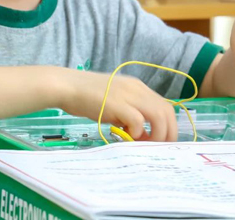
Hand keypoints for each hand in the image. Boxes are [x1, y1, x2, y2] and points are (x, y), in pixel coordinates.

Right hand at [59, 69, 176, 140]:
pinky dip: (137, 132)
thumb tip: (140, 133)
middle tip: (157, 148)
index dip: (168, 126)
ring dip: (156, 135)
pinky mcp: (117, 104)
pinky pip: (139, 121)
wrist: (66, 86)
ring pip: (159, 116)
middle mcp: (137, 89)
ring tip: (142, 144)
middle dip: (168, 134)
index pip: (165, 106)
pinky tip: (125, 135)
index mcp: (138, 87)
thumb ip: (129, 112)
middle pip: (167, 111)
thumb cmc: (86, 95)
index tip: (160, 141)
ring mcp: (128, 95)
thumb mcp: (114, 100)